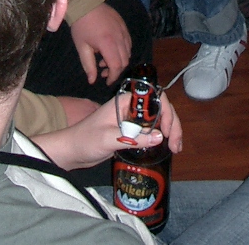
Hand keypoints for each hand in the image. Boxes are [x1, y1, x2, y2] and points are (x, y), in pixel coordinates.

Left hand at [33, 90, 183, 171]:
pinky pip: (150, 130)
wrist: (71, 151)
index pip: (154, 98)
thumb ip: (133, 137)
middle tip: (176, 145)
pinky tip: (166, 147)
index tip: (168, 131)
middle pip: (159, 108)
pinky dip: (161, 137)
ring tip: (175, 148)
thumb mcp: (109, 139)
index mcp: (125, 101)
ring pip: (157, 120)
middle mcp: (131, 108)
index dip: (166, 111)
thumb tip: (160, 137)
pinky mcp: (130, 131)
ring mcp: (131, 119)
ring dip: (169, 131)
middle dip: (172, 124)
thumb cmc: (85, 140)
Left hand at [69, 2, 131, 85]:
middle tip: (103, 71)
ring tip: (105, 59)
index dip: (113, 77)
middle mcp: (120, 38)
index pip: (117, 66)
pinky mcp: (124, 25)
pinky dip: (123, 50)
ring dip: (119, 60)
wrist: (85, 2)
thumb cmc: (80, 25)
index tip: (106, 82)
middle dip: (116, 70)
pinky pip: (128, 42)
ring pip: (128, 52)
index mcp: (108, 44)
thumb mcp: (82, 47)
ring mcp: (123, 30)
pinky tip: (112, 49)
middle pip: (125, 61)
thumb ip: (88, 65)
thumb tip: (92, 81)